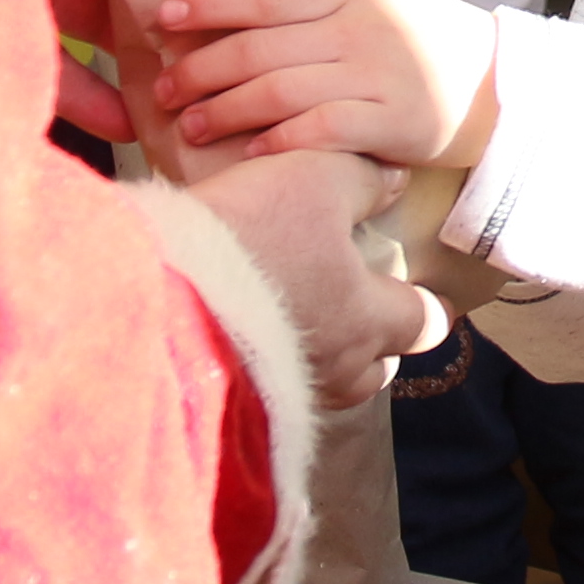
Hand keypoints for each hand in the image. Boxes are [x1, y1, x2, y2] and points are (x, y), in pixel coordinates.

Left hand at [152, 0, 502, 167]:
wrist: (497, 84)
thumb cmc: (424, 31)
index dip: (208, 6)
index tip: (164, 17)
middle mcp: (361, 26)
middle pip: (260, 49)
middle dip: (202, 71)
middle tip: (164, 89)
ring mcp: (378, 75)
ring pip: (282, 92)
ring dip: (227, 111)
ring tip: (191, 126)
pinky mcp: (394, 122)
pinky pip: (323, 131)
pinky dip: (282, 142)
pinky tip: (252, 154)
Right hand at [182, 149, 442, 408]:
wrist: (157, 297)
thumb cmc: (252, 236)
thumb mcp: (314, 178)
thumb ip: (363, 179)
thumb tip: (394, 182)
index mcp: (369, 318)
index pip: (424, 323)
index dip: (426, 304)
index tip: (421, 293)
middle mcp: (336, 367)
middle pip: (377, 370)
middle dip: (375, 342)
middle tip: (357, 308)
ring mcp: (284, 395)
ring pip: (327, 387)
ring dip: (325, 359)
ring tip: (302, 325)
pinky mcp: (237, 405)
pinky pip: (273, 396)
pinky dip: (272, 371)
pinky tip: (248, 340)